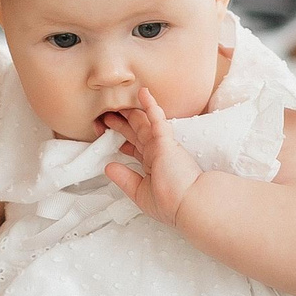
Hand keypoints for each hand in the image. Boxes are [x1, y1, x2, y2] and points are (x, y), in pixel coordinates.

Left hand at [101, 89, 202, 223]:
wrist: (189, 204)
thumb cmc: (170, 203)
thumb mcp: (140, 192)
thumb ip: (124, 178)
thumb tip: (108, 166)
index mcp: (152, 166)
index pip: (134, 149)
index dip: (121, 141)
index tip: (106, 134)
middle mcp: (156, 154)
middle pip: (135, 134)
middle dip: (120, 124)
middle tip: (105, 114)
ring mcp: (161, 146)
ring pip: (142, 123)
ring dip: (129, 113)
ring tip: (117, 101)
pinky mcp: (166, 141)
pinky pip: (156, 119)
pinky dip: (150, 105)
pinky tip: (143, 92)